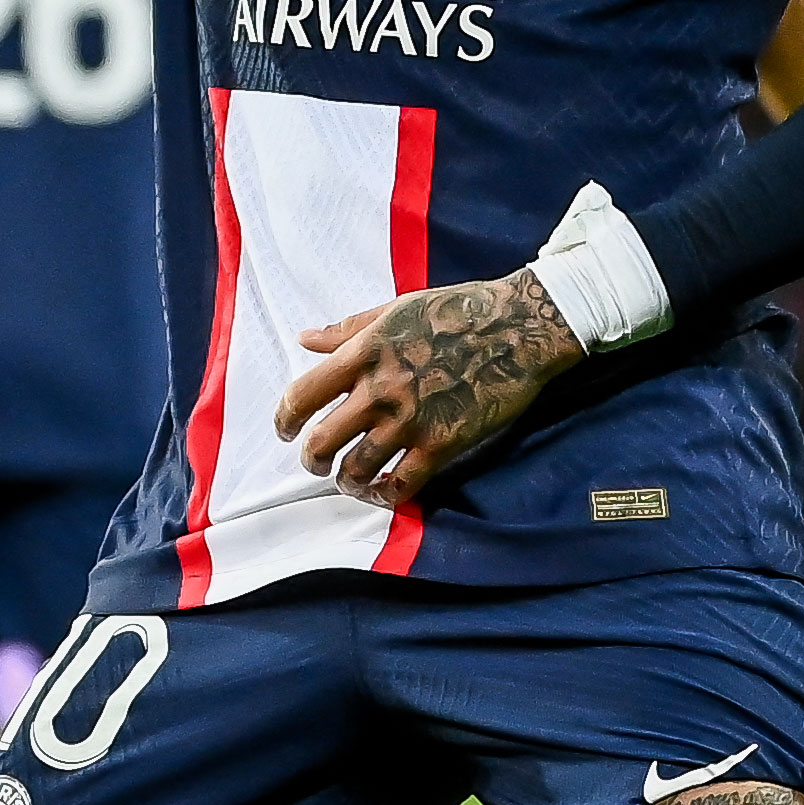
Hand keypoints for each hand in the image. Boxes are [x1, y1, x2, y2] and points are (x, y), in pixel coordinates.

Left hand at [273, 269, 584, 509]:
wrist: (518, 328)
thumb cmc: (456, 310)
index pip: (303, 394)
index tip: (286, 429)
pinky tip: (386, 491)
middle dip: (312, 460)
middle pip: (323, 441)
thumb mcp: (396, 309)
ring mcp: (411, 420)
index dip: (285, 418)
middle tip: (316, 463)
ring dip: (346, 481)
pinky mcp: (442, 444)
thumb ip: (348, 329)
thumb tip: (306, 339)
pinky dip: (387, 495)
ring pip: (357, 469)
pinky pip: (403, 484)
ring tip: (349, 480)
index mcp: (365, 352)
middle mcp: (380, 389)